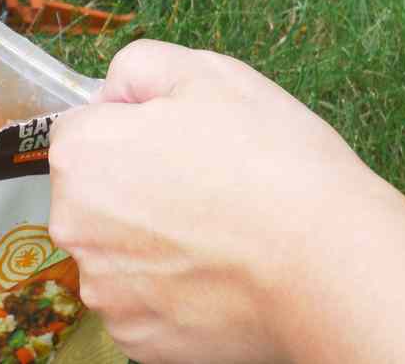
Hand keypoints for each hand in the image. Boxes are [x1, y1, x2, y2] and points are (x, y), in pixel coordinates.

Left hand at [48, 40, 379, 362]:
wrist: (330, 262)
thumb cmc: (271, 160)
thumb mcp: (204, 71)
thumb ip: (137, 68)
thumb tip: (112, 95)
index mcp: (80, 155)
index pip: (84, 130)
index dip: (134, 129)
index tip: (181, 142)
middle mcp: (74, 226)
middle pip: (95, 194)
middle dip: (135, 185)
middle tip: (206, 185)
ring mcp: (105, 290)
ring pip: (119, 250)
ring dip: (152, 242)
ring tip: (218, 233)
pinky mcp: (137, 340)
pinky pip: (143, 302)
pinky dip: (172, 291)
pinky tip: (218, 275)